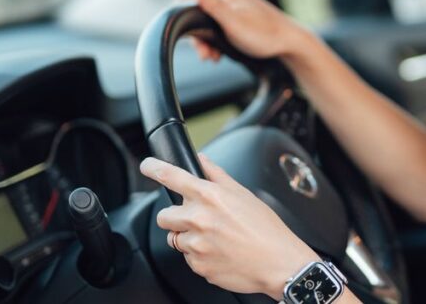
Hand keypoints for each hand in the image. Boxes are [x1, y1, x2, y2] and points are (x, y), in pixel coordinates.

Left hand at [141, 153, 320, 298]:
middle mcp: (199, 219)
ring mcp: (197, 245)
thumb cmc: (266, 228)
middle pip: (164, 215)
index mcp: (210, 196)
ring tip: (214, 239)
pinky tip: (219, 252)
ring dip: (188, 238)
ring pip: (175, 238)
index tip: (147, 166)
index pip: (171, 176)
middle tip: (197, 220)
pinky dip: (199, 256)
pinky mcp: (198, 266)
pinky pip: (188, 258)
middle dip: (176, 216)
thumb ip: (216, 175)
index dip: (154, 168)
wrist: (278, 263)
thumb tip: (201, 159)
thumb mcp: (243, 193)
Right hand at [188, 0, 312, 62]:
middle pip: (198, 14)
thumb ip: (214, 6)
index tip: (198, 46)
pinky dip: (216, 40)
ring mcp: (234, 4)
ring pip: (208, 22)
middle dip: (199, 38)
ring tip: (214, 57)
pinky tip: (221, 52)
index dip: (187, 24)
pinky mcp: (239, 15)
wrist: (290, 43)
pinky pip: (218, 25)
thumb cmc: (265, 35)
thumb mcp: (235, 23)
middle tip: (206, 56)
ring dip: (207, 42)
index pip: (190, 1)